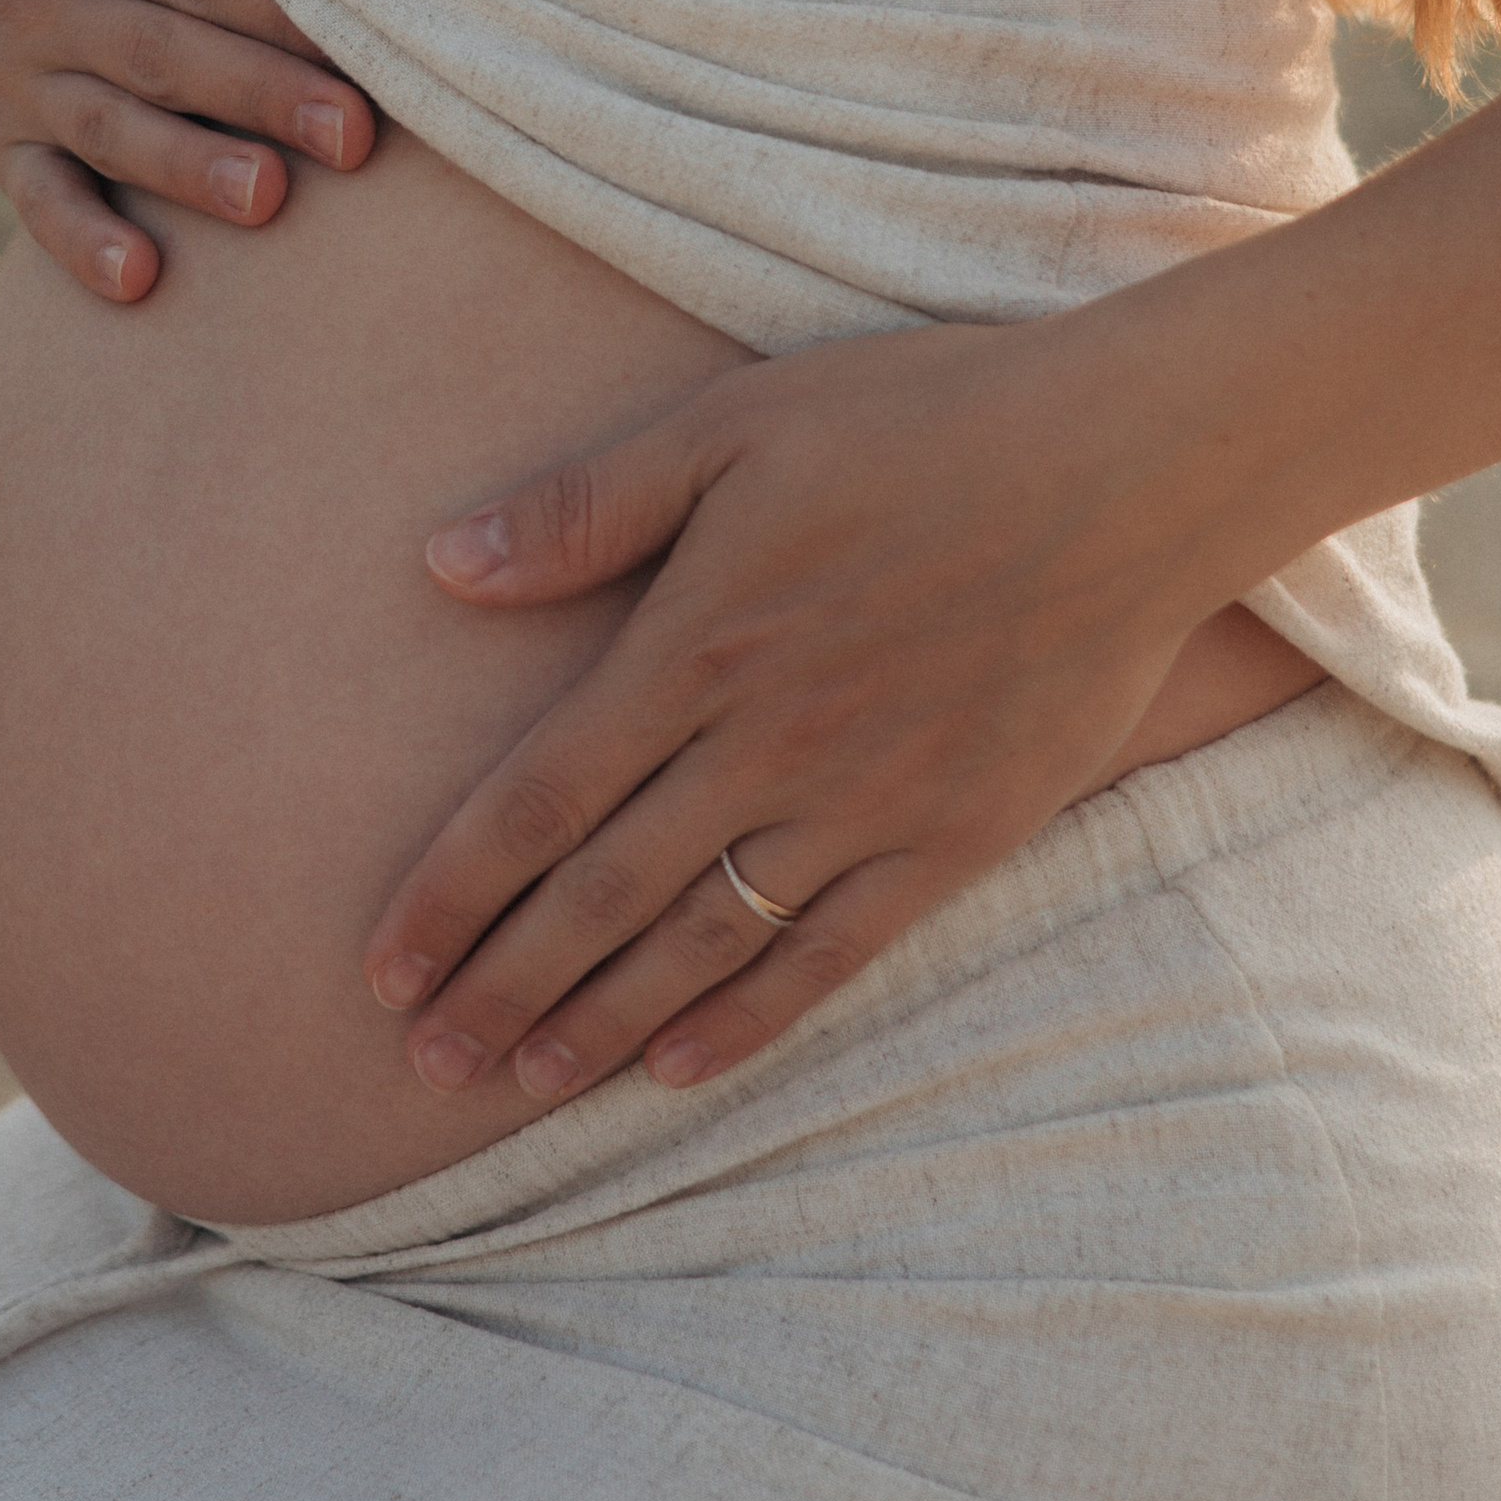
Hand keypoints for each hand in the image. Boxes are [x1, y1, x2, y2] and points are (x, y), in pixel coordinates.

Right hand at [0, 0, 374, 298]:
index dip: (269, 1)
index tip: (356, 29)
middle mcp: (38, 1)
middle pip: (162, 53)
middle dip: (258, 94)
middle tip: (352, 133)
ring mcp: (14, 79)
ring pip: (110, 130)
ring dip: (188, 168)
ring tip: (268, 199)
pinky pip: (33, 198)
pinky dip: (80, 242)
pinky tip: (139, 280)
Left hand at [361, 327, 1218, 1102]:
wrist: (1124, 467)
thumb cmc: (919, 419)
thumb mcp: (732, 424)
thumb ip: (589, 506)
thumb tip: (440, 563)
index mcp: (695, 643)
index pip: (537, 799)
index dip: (449, 892)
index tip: (375, 967)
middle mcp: (764, 745)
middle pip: (599, 895)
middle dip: (499, 986)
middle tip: (418, 1062)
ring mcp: (862, 803)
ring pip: (699, 942)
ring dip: (599, 1021)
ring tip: (520, 1081)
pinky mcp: (952, 838)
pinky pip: (828, 955)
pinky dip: (747, 1019)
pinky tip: (680, 1066)